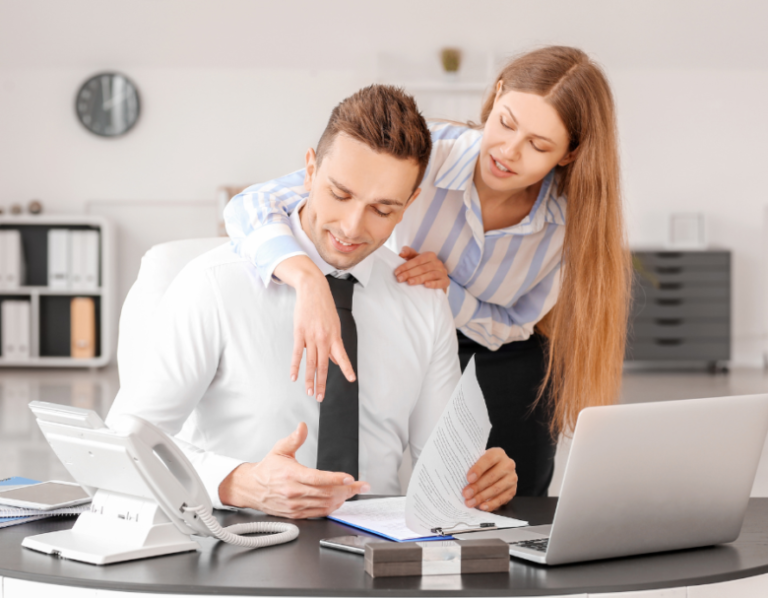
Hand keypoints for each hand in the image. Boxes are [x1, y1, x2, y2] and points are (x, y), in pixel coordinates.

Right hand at [218, 423, 369, 518]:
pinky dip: (331, 508)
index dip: (336, 479)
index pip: (318, 479)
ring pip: (324, 505)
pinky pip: (317, 513)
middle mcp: (294, 492)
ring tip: (353, 492)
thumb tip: (303, 427)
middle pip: (326, 493)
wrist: (251, 488)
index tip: (350, 478)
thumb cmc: (267, 469)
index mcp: (292, 475)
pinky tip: (339, 501)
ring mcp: (295, 505)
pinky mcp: (295, 514)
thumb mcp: (279, 449)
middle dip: (347, 490)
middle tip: (361, 486)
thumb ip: (294, 438)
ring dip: (342, 499)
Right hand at [274, 255, 355, 400]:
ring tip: (309, 392)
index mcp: (335, 336)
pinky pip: (297, 353)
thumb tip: (334, 360)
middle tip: (320, 397)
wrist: (313, 290)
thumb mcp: (334, 325)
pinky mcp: (299, 333)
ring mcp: (311, 336)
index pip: (342, 356)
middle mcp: (324, 338)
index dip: (347, 368)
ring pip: (310, 362)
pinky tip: (294, 377)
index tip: (352, 379)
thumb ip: (334, 344)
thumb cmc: (324, 307)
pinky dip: (295, 366)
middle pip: (322, 365)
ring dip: (309, 379)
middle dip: (322, 383)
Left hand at [395, 247, 449, 291]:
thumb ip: (408, 253)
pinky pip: (440, 282)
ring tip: (409, 282)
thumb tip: (401, 254)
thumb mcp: (415, 259)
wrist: (435, 279)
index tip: (396, 272)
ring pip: (430, 274)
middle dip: (409, 273)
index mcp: (429, 255)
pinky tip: (426, 285)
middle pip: (422, 268)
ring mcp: (443, 272)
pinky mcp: (446, 281)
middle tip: (399, 279)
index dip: (406, 266)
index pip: (417, 260)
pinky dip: (433, 284)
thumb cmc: (422, 268)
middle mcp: (437, 262)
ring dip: (419, 279)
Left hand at [462, 448, 517, 511]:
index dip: (478, 469)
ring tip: (470, 502)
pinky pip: (502, 499)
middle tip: (466, 494)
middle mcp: (507, 464)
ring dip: (482, 497)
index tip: (469, 478)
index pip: (488, 459)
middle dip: (477, 487)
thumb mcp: (478, 460)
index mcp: (498, 453)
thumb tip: (459, 477)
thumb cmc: (483, 465)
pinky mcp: (512, 490)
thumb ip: (472, 466)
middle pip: (492, 476)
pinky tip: (482, 507)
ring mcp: (511, 478)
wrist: (496, 469)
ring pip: (496, 489)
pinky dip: (491, 504)